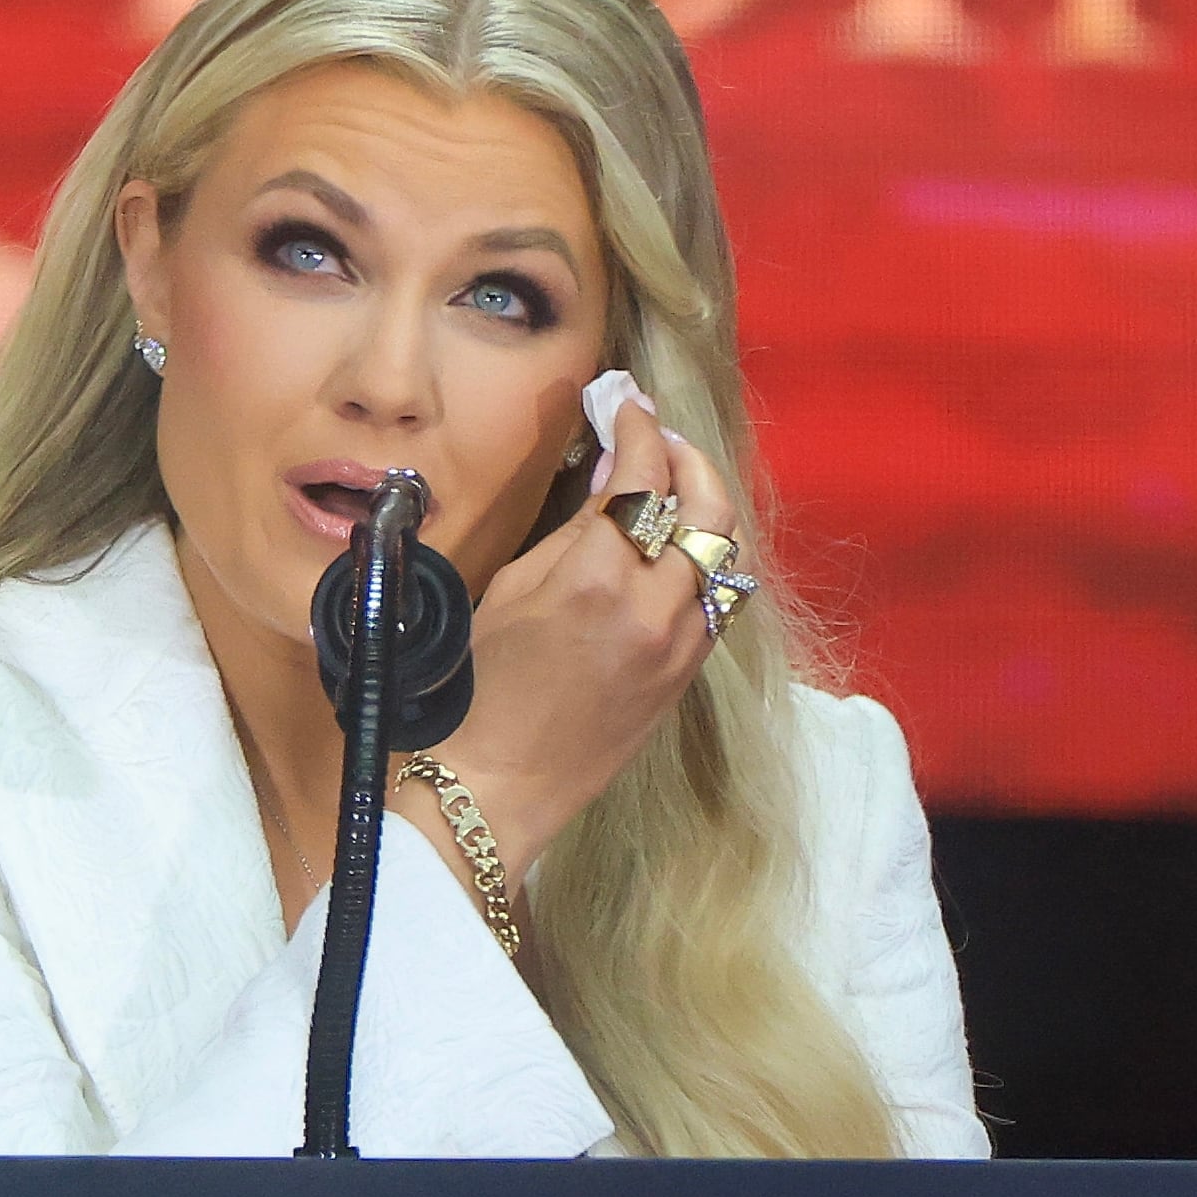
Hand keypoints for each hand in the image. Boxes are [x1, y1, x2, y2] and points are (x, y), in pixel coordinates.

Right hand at [430, 396, 740, 874]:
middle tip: (654, 437)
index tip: (625, 403)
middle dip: (686, 457)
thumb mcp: (509, 590)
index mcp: (599, 580)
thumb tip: (612, 473)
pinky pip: (714, 601)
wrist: (488, 792)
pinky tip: (670, 552)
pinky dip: (701, 562)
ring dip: (702, 509)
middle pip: (708, 506)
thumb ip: (574, 527)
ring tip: (668, 488)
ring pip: (724, 554)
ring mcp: (681, 649)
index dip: (638, 428)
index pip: (645, 476)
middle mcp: (657, 610)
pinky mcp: (685, 680)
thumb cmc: (472, 690)